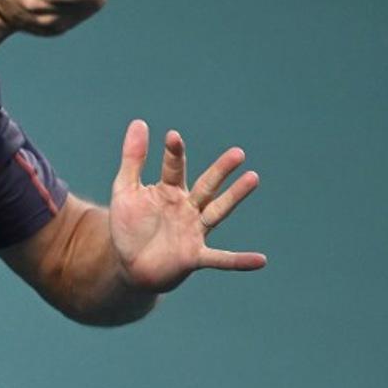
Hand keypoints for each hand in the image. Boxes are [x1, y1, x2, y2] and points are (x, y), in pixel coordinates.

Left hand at [109, 120, 265, 293]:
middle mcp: (187, 208)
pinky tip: (261, 260)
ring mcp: (193, 231)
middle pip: (207, 185)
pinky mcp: (194, 256)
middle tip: (238, 153)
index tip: (172, 137)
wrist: (128, 265)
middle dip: (220, 170)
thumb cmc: (129, 226)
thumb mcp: (126, 190)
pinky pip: (220, 259)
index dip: (173, 153)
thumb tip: (139, 121)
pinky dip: (239, 260)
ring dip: (235, 196)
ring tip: (253, 178)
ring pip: (218, 211)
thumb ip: (133, 159)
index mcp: (170, 190)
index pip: (174, 167)